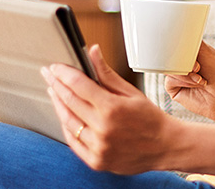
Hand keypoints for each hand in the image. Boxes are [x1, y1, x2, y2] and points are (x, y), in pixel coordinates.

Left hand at [43, 44, 184, 173]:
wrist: (166, 146)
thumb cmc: (150, 119)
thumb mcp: (131, 92)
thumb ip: (106, 74)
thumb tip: (92, 52)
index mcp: (112, 108)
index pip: (78, 85)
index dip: (63, 73)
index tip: (55, 67)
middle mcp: (103, 129)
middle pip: (69, 101)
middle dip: (55, 85)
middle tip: (49, 75)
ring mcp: (99, 147)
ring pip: (68, 122)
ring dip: (58, 105)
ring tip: (54, 92)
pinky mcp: (96, 160)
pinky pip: (73, 142)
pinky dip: (66, 127)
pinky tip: (64, 115)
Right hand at [165, 42, 214, 125]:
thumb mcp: (207, 52)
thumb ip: (192, 42)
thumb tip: (179, 33)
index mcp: (190, 53)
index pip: (177, 43)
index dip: (182, 47)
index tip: (192, 53)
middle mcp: (182, 63)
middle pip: (170, 56)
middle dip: (185, 62)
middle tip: (198, 68)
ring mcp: (177, 76)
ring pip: (169, 68)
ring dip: (186, 74)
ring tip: (200, 79)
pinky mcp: (174, 88)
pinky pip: (169, 80)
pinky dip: (183, 81)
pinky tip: (195, 84)